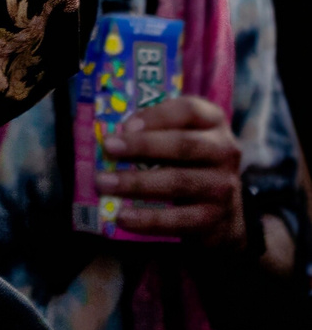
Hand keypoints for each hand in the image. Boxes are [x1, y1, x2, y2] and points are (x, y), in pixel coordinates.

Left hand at [98, 96, 243, 246]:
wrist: (223, 211)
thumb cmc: (190, 161)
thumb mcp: (182, 135)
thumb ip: (157, 129)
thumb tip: (116, 134)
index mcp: (213, 121)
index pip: (188, 110)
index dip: (156, 115)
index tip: (125, 124)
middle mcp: (224, 151)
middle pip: (184, 145)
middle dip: (143, 146)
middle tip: (108, 147)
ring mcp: (223, 186)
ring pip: (178, 182)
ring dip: (137, 183)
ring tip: (105, 183)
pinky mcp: (215, 219)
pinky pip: (179, 219)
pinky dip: (148, 218)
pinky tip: (123, 216)